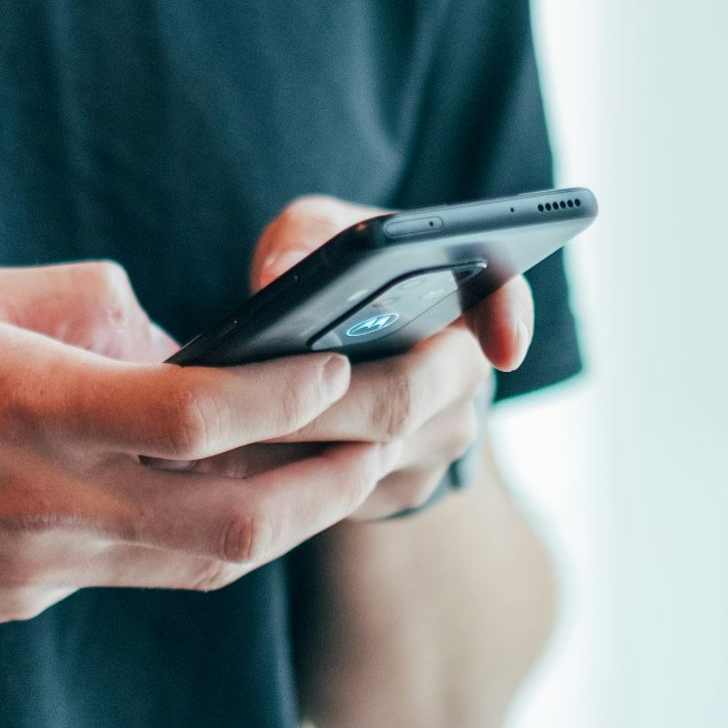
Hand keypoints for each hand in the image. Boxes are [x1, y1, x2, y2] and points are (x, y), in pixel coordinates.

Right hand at [0, 261, 404, 629]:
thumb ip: (78, 304)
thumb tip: (165, 326)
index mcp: (33, 410)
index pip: (200, 415)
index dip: (294, 392)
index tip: (348, 359)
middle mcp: (49, 501)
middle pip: (239, 522)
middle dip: (339, 479)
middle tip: (397, 428)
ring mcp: (38, 568)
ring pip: (206, 566)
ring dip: (291, 518)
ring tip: (343, 467)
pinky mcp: (22, 600)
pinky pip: (137, 574)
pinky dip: (195, 535)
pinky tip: (215, 496)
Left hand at [226, 196, 534, 521]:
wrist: (330, 353)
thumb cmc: (327, 278)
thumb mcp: (315, 235)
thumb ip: (304, 237)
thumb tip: (279, 277)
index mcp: (460, 298)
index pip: (503, 299)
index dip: (509, 321)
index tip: (502, 346)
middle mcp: (463, 374)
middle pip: (404, 398)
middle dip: (320, 399)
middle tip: (246, 394)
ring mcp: (438, 442)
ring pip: (369, 455)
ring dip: (293, 443)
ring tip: (218, 427)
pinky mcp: (400, 490)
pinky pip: (345, 492)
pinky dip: (285, 476)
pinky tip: (230, 459)